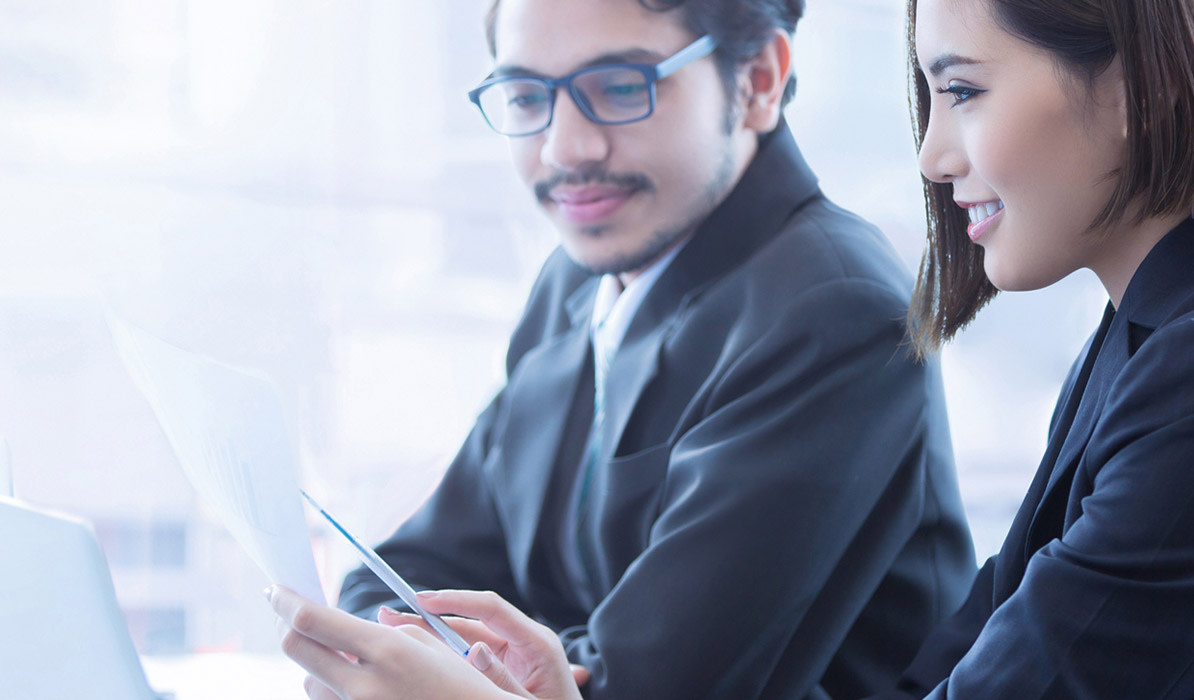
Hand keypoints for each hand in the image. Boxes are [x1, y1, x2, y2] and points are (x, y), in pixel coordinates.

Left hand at [267, 585, 527, 699]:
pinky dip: (335, 691)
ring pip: (309, 682)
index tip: (274, 588)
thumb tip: (340, 628)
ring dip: (319, 666)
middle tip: (289, 614)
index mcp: (386, 652)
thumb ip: (382, 633)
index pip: (312, 621)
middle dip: (288, 626)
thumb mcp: (429, 646)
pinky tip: (360, 684)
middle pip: (296, 649)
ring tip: (350, 660)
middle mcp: (363, 687)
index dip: (286, 601)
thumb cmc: (463, 686)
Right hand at [379, 589, 585, 699]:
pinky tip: (416, 644)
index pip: (492, 609)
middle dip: (431, 615)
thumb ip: (504, 680)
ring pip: (464, 634)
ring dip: (431, 630)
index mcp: (537, 642)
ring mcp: (512, 649)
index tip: (424, 600)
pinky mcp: (502, 660)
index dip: (456, 600)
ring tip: (395, 626)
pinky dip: (442, 647)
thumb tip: (475, 650)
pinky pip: (468, 650)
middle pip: (471, 619)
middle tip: (392, 614)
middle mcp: (522, 638)